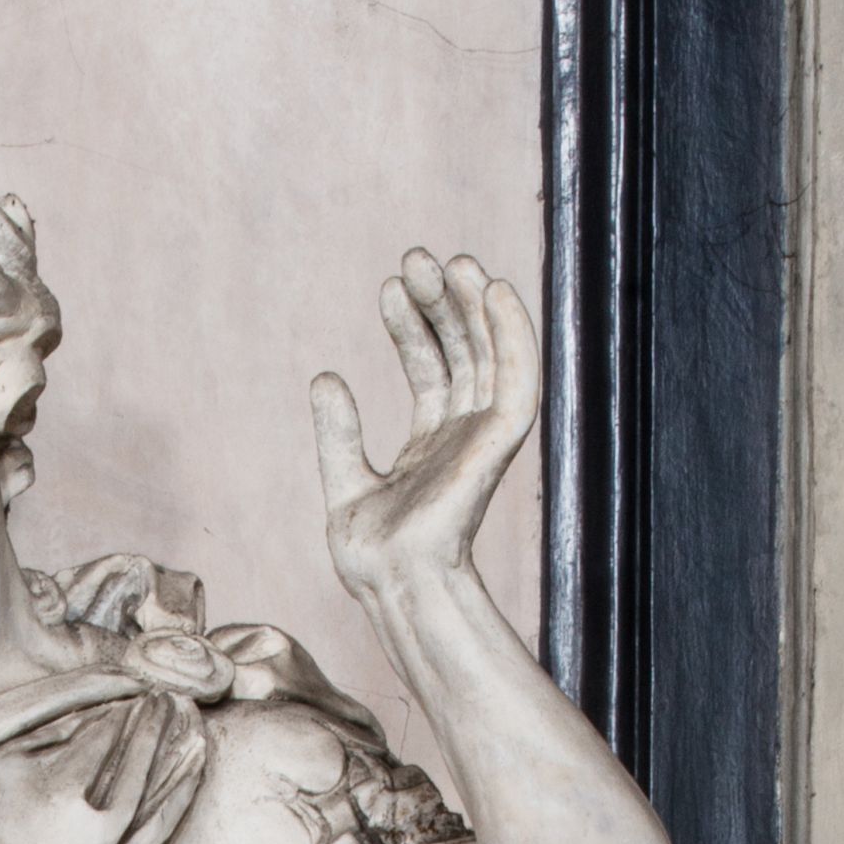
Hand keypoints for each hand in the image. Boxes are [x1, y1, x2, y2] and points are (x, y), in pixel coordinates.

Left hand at [311, 250, 539, 614]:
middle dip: (441, 303)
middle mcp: (461, 437)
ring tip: (448, 261)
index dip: (412, 325)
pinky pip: (518, 379)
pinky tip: (495, 288)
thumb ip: (338, 432)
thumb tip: (325, 376)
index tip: (390, 288)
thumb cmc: (371, 556)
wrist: (390, 583)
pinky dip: (514, 333)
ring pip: (491, 355)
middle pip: (462, 352)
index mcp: (430, 445)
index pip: (431, 368)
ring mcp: (481, 440)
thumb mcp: (345, 482)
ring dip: (475, 305)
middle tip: (413, 259)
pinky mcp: (498, 444)